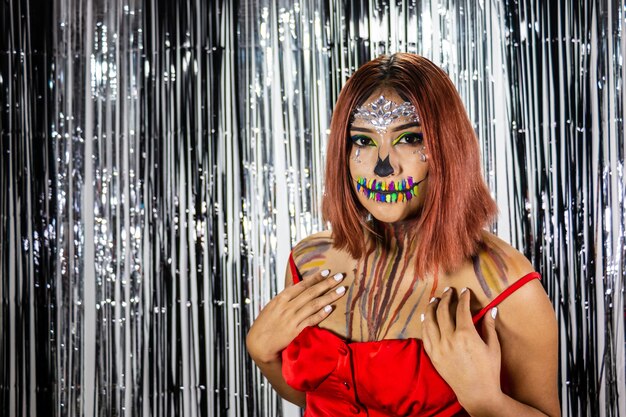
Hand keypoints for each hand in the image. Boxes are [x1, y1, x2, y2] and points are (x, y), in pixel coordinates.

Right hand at [246, 269, 345, 363]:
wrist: (258, 343)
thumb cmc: (265, 324)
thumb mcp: (272, 306)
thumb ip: (285, 297)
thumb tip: (295, 285)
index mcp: (281, 298)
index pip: (302, 285)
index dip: (315, 278)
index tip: (327, 271)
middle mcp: (287, 306)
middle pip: (311, 292)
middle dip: (327, 283)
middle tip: (339, 277)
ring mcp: (292, 318)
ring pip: (314, 304)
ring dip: (329, 296)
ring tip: (341, 290)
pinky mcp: (295, 330)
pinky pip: (311, 320)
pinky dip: (321, 314)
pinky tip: (330, 308)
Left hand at [421, 287, 502, 410]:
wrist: (477, 393)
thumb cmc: (489, 371)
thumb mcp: (493, 347)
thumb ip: (490, 326)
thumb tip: (492, 309)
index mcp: (466, 335)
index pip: (461, 309)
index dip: (463, 298)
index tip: (464, 291)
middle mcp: (449, 339)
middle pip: (443, 311)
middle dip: (445, 298)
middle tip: (449, 291)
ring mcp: (439, 348)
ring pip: (429, 321)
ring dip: (431, 307)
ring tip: (435, 300)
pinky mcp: (433, 356)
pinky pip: (425, 335)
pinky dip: (424, 323)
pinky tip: (425, 316)